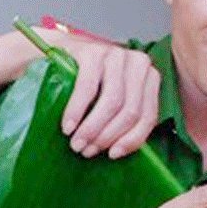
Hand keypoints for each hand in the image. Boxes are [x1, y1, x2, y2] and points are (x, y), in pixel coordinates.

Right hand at [0, 26, 159, 157]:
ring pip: (113, 101)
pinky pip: (88, 88)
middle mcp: (138, 62)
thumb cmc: (85, 83)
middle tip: (86, 151)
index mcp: (149, 77)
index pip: (147, 116)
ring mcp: (115, 54)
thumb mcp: (110, 98)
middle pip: (130, 110)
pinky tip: (68, 126)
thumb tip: (118, 151)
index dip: (132, 140)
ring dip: (92, 127)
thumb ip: (122, 117)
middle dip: (107, 136)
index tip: (112, 155)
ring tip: (76, 143)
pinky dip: (77, 111)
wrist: (57, 54)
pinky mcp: (92, 52)